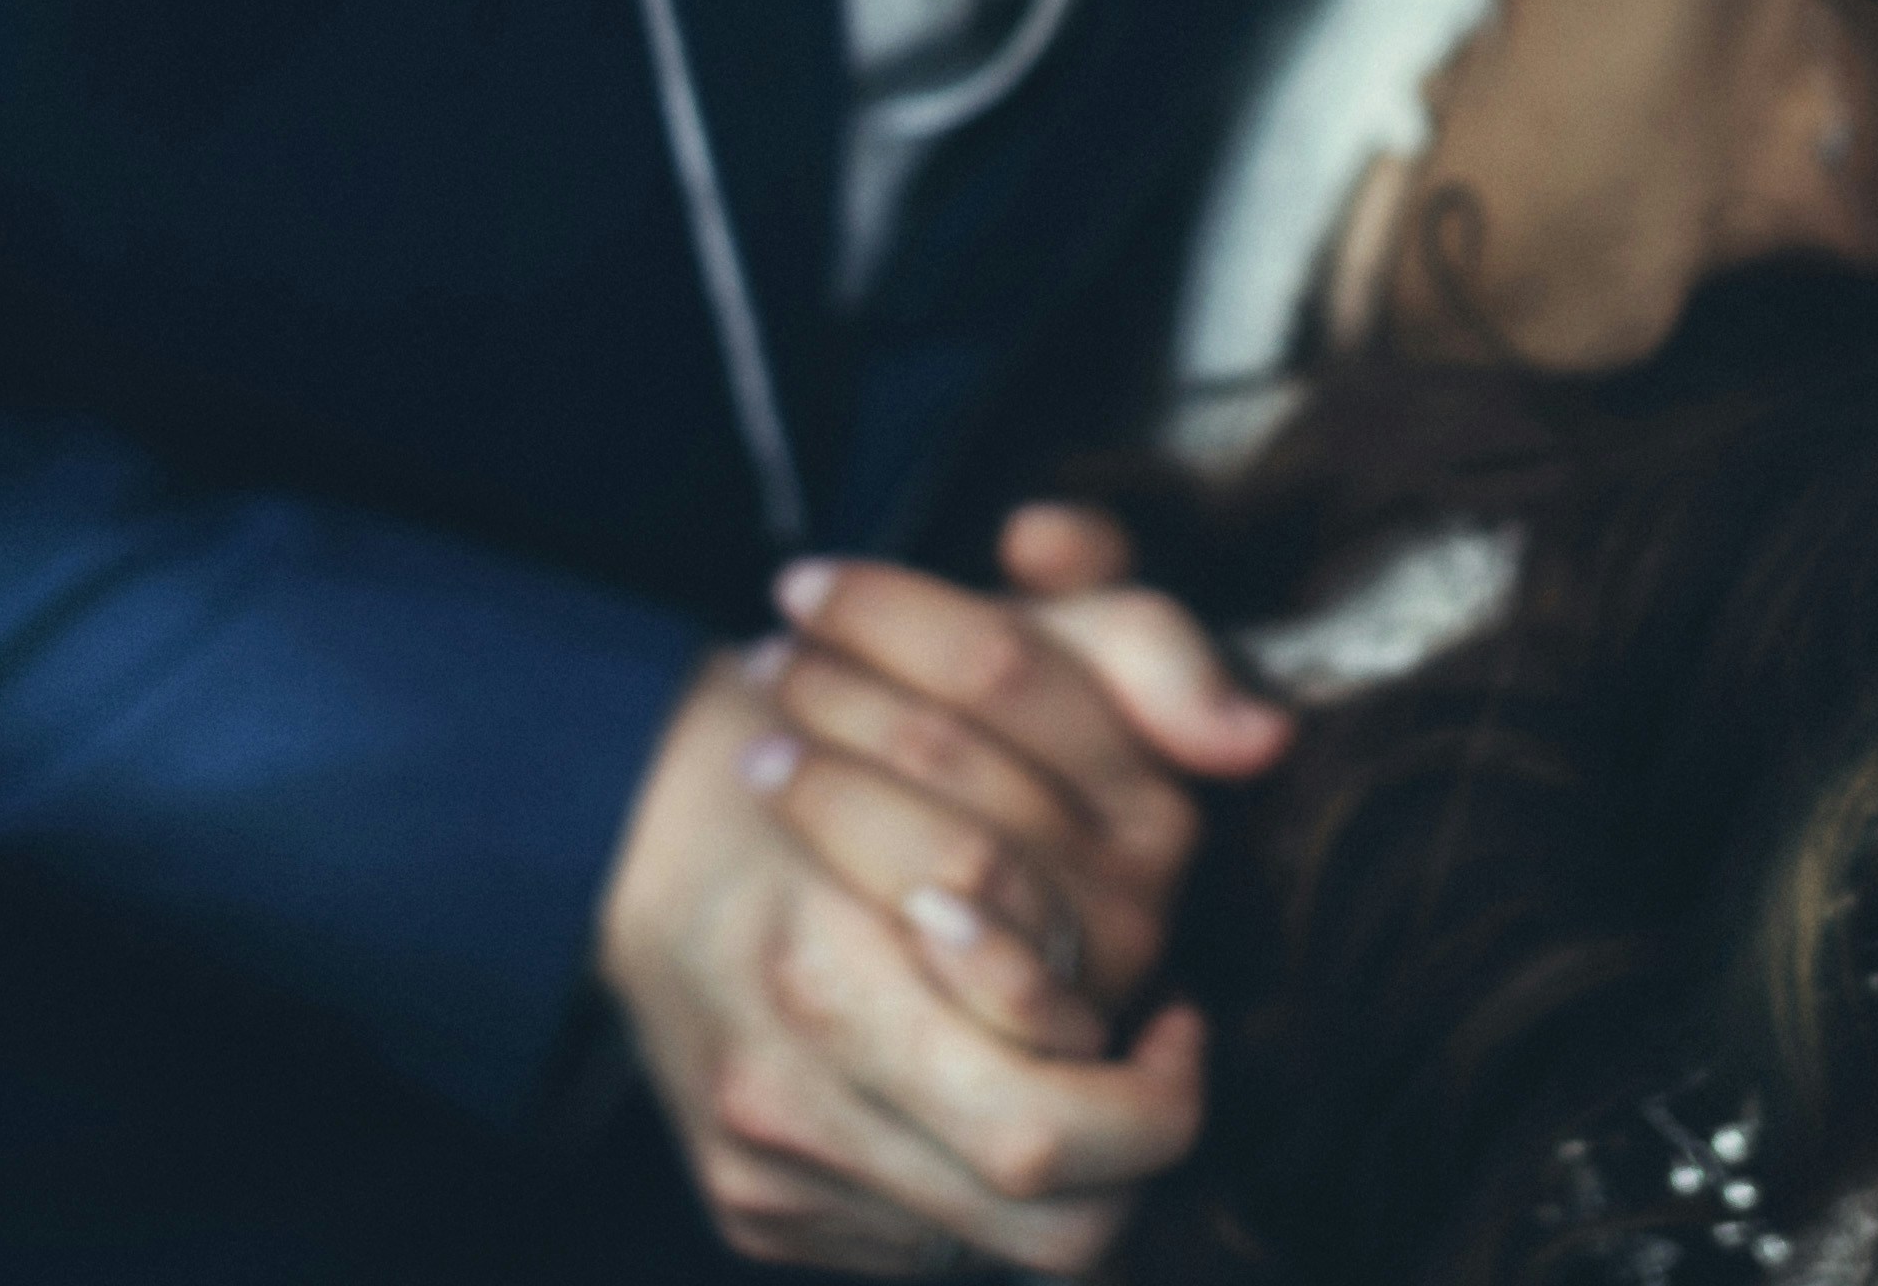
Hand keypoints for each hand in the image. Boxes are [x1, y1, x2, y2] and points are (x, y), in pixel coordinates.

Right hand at [598, 634, 1213, 1273]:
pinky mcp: (751, 1210)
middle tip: (1160, 1064)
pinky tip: (977, 1085)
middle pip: (1040, 1214)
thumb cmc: (823, 725)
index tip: (1180, 1016)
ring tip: (1080, 1069)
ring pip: (994, 1244)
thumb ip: (1136, 658)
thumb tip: (1260, 738)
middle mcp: (788, 1090)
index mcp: (830, 966)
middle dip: (1135, 1151)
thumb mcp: (991, 650)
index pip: (1053, 1125)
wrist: (617, 822)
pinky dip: (970, 1178)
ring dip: (1068, 1171)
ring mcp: (766, 1166)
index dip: (1155, 1090)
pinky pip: (916, 1242)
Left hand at [751, 520, 1286, 1030]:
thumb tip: (1036, 538)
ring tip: (760, 756)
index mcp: (1158, 758)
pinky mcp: (1052, 1052)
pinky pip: (1009, 992)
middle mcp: (1152, 874)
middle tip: (765, 668)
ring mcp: (1106, 968)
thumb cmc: (983, 757)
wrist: (923, 912)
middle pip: (956, 752)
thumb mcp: (1047, 656)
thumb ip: (1050, 578)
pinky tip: (857, 898)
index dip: (886, 611)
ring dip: (834, 794)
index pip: (1001, 661)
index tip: (799, 587)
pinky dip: (940, 935)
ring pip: (956, 853)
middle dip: (842, 695)